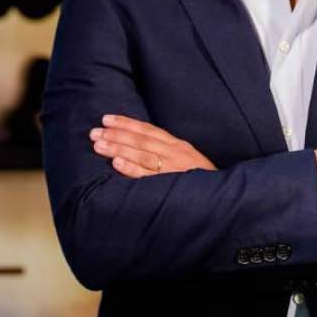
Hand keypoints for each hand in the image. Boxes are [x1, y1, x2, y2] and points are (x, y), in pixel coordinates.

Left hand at [90, 114, 216, 177]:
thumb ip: (165, 152)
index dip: (127, 123)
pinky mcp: (171, 184)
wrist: (222, 197)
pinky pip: (147, 176)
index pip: (148, 130)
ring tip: (98, 145)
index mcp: (177, 145)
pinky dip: (131, 169)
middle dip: (116, 135)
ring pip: (141, 155)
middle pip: (141, 140)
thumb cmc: (200, 180)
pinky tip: (116, 164)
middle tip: (94, 132)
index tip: (107, 119)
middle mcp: (174, 153)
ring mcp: (173, 168)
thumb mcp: (186, 160)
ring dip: (118, 148)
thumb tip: (137, 146)